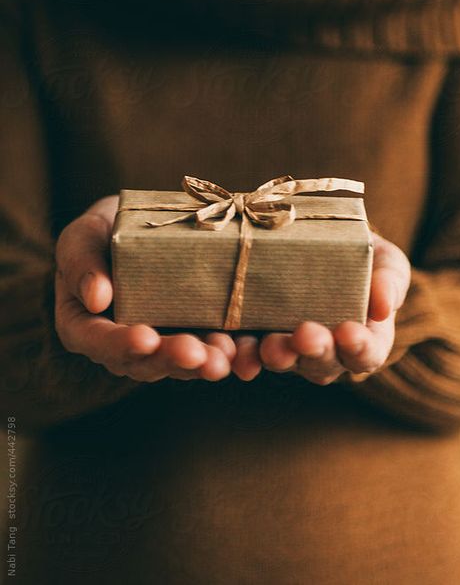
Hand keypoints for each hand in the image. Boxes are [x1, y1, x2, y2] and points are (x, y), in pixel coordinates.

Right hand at [55, 196, 235, 382]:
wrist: (139, 229)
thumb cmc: (101, 233)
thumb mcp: (81, 237)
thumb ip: (80, 262)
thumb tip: (97, 298)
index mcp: (87, 327)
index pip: (99, 341)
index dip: (121, 344)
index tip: (145, 338)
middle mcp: (125, 345)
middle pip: (146, 361)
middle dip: (173, 359)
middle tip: (196, 355)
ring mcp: (163, 342)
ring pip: (182, 362)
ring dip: (205, 362)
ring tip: (226, 358)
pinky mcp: (196, 333)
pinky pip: (212, 349)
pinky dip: (231, 353)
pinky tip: (248, 353)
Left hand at [232, 231, 410, 383]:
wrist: (318, 237)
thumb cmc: (360, 253)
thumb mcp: (383, 258)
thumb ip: (390, 280)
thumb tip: (385, 307)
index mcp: (363, 339)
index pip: (366, 354)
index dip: (359, 348)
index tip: (349, 332)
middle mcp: (325, 351)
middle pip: (322, 364)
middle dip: (314, 351)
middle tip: (306, 335)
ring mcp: (288, 347)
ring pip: (283, 361)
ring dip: (276, 356)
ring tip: (270, 347)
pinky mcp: (254, 336)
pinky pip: (246, 351)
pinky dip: (240, 354)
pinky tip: (234, 351)